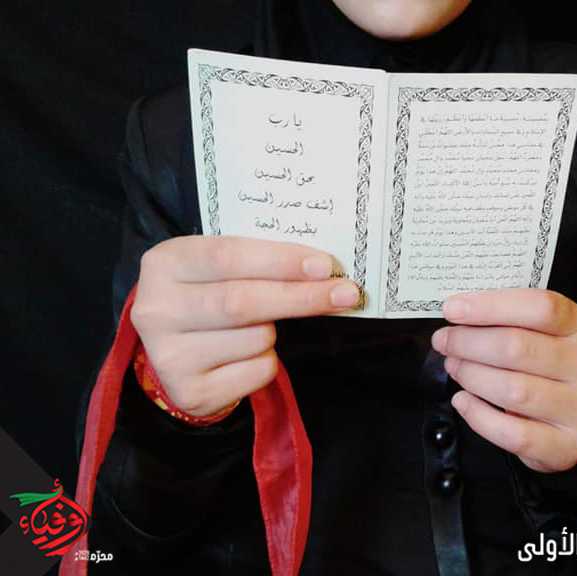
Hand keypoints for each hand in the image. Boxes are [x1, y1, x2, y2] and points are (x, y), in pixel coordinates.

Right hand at [131, 236, 360, 417]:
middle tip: (344, 293)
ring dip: (275, 332)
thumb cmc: (208, 293)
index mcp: (165, 264)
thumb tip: (323, 270)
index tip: (324, 266)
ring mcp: (170, 355)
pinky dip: (268, 361)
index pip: (228, 257)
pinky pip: (256, 371)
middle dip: (301, 297)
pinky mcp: (190, 391)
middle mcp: (158, 310)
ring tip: (259, 327)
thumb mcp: (217, 267)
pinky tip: (246, 355)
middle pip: (242, 302)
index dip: (280, 261)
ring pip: (255, 339)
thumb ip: (258, 261)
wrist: (173, 347)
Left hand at [431, 288, 576, 472]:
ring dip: (471, 376)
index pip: (540, 307)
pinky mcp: (567, 444)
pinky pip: (514, 433)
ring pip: (514, 390)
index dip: (491, 307)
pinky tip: (462, 401)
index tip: (452, 309)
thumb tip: (457, 312)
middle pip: (518, 347)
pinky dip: (479, 415)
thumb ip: (503, 319)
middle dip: (468, 343)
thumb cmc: (540, 365)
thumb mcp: (533, 331)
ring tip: (454, 367)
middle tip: (444, 342)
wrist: (565, 420)